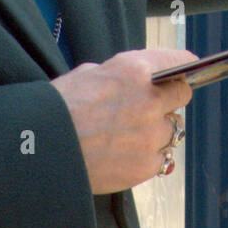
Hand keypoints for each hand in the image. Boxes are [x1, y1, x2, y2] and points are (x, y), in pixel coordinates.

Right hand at [51, 48, 196, 194]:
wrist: (43, 148)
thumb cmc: (59, 108)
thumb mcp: (89, 73)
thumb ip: (122, 75)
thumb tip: (135, 81)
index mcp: (136, 70)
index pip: (179, 63)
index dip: (181, 67)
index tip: (184, 71)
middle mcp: (150, 101)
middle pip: (181, 96)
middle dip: (168, 99)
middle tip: (149, 105)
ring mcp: (150, 135)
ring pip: (170, 130)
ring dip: (156, 130)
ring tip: (128, 134)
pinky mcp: (145, 165)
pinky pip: (159, 158)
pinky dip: (147, 156)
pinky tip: (125, 153)